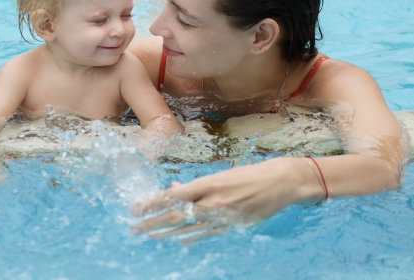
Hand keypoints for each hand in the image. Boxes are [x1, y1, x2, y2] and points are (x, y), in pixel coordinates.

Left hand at [130, 157, 311, 241]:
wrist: (280, 182)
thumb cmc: (248, 174)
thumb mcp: (220, 175)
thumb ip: (196, 185)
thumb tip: (173, 189)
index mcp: (209, 183)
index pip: (174, 195)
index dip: (153, 202)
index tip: (136, 207)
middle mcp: (213, 201)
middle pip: (176, 214)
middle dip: (152, 221)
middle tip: (134, 225)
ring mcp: (223, 216)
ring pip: (188, 227)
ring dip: (165, 231)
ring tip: (148, 234)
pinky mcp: (232, 226)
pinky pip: (206, 234)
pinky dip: (190, 237)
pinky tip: (177, 240)